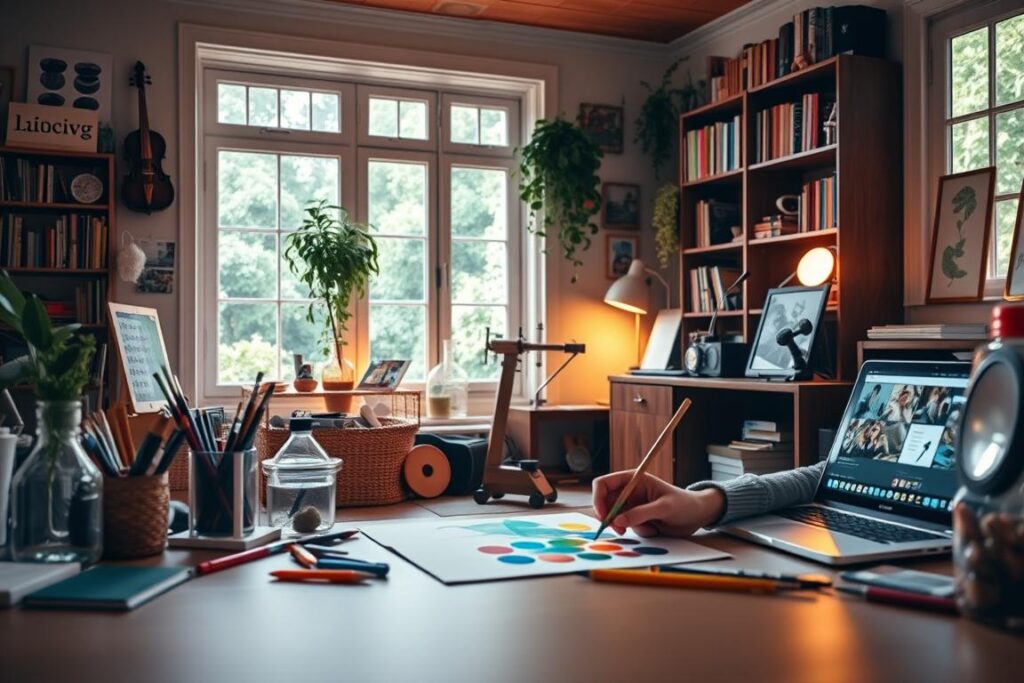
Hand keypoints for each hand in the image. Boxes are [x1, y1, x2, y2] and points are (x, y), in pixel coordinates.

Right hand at [592, 470, 725, 537]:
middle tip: (619, 530)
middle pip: (605, 503)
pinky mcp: (637, 519)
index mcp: (633, 480)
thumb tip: (617, 521)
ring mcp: (632, 506)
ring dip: (627, 526)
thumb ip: (641, 513)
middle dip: (609, 517)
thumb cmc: (684, 504)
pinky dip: (639, 531)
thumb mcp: (664, 508)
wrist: (697, 516)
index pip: (604, 484)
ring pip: (616, 518)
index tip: (602, 515)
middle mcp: (629, 492)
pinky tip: (655, 528)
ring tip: (650, 528)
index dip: (598, 498)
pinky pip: (628, 527)